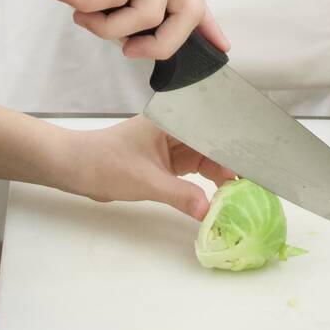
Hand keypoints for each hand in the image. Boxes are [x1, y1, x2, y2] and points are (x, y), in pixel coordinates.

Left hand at [62, 116, 238, 220]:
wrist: (76, 168)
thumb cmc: (103, 162)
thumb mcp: (145, 181)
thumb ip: (180, 195)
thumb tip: (209, 210)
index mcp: (172, 119)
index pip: (212, 128)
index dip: (234, 145)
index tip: (253, 163)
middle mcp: (177, 128)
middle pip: (214, 143)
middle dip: (232, 162)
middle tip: (253, 184)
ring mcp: (173, 144)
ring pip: (208, 158)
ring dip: (222, 175)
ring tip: (240, 193)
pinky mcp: (169, 161)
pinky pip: (196, 170)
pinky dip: (207, 183)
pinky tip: (219, 195)